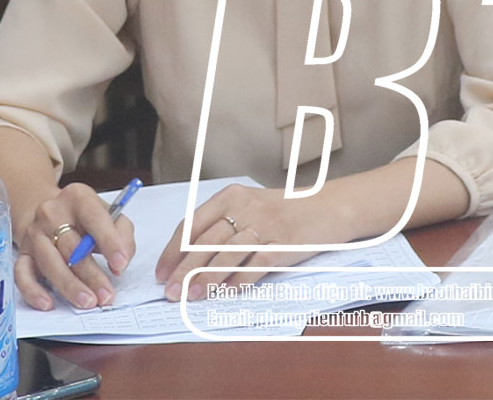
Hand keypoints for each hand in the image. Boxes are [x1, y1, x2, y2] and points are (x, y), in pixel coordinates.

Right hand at [13, 182, 134, 311]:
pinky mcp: (22, 253)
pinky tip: (48, 304)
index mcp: (78, 197)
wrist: (49, 213)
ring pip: (50, 263)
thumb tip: (120, 263)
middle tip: (106, 295)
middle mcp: (52, 213)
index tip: (120, 264)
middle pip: (71, 246)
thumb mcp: (110, 216)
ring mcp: (34, 234)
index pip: (95, 218)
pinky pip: (22, 274)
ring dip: (70, 286)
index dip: (109, 242)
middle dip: (91, 274)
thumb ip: (123, 234)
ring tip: (87, 302)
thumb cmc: (86, 218)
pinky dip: (34, 291)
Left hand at [154, 183, 326, 300]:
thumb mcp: (251, 205)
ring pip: (226, 256)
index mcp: (231, 196)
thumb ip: (222, 225)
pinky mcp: (283, 245)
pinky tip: (225, 294)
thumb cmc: (287, 209)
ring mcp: (266, 227)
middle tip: (169, 293)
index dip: (172, 252)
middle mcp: (246, 209)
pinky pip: (253, 267)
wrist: (330, 206)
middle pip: (205, 243)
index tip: (161, 274)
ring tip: (190, 297)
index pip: (191, 224)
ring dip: (204, 280)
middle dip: (183, 271)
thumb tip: (188, 260)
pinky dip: (237, 282)